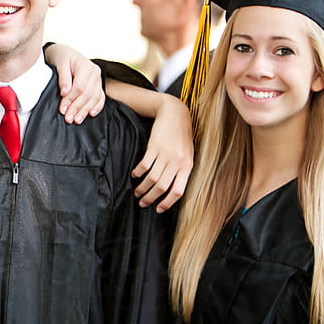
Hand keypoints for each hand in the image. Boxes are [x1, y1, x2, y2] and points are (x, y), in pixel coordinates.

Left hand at [45, 43, 105, 122]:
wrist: (66, 52)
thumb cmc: (62, 57)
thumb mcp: (59, 63)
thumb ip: (63, 77)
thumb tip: (65, 92)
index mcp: (85, 66)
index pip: (79, 87)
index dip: (70, 99)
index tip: (62, 109)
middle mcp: (95, 72)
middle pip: (88, 94)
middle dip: (77, 108)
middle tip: (68, 119)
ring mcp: (98, 79)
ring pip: (95, 97)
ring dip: (86, 110)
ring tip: (77, 120)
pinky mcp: (98, 84)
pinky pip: (101, 97)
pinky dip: (97, 106)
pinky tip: (91, 114)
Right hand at [131, 95, 192, 212]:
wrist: (175, 114)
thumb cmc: (182, 136)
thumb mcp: (188, 154)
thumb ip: (182, 170)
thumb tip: (173, 189)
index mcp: (187, 167)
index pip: (177, 191)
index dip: (167, 203)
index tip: (158, 209)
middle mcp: (177, 162)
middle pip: (162, 187)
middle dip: (150, 198)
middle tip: (142, 203)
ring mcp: (166, 154)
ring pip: (152, 178)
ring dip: (142, 188)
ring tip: (137, 191)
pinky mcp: (154, 146)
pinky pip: (145, 165)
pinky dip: (138, 172)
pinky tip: (135, 175)